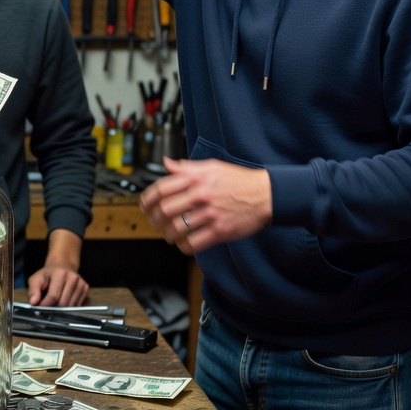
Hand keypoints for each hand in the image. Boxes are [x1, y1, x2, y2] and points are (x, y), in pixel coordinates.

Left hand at [27, 229, 87, 305]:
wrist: (63, 265)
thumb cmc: (48, 274)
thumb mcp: (36, 278)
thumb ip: (33, 290)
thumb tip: (33, 302)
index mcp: (60, 273)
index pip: (53, 296)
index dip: (45, 305)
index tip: (40, 308)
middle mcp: (73, 277)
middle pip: (63, 303)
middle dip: (53, 308)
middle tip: (47, 306)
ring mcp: (81, 283)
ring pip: (71, 306)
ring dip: (61, 309)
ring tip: (55, 302)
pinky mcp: (86, 288)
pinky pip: (77, 305)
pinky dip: (69, 307)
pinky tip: (64, 300)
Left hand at [139, 156, 272, 254]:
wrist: (266, 194)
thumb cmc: (238, 180)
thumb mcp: (211, 166)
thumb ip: (186, 167)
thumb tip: (166, 163)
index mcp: (196, 178)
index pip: (161, 189)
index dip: (147, 199)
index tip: (144, 206)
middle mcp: (201, 194)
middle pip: (164, 209)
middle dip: (154, 219)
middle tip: (155, 222)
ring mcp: (210, 213)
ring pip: (176, 228)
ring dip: (167, 234)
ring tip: (168, 235)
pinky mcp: (220, 230)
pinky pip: (194, 243)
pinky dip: (184, 246)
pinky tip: (184, 244)